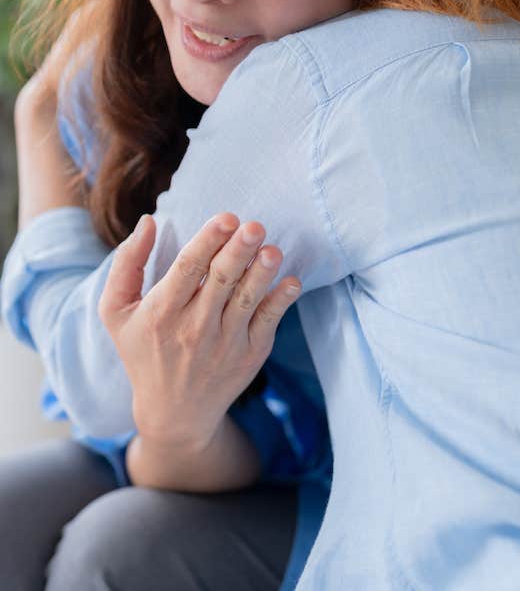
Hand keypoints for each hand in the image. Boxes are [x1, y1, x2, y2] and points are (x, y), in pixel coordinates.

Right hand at [98, 212, 302, 450]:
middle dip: (238, 252)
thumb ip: (128, 263)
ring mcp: (225, 342)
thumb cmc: (144, 350)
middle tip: (254, 226)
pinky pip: (268, 322)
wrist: (174, 412)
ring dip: (261, 274)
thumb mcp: (117, 311)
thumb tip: (148, 221)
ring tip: (272, 251)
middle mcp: (194, 327)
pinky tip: (292, 282)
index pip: (187, 269)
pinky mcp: (250, 353)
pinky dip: (281, 302)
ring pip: (246, 300)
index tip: (227, 218)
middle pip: (220, 281)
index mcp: (162, 311)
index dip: (208, 242)